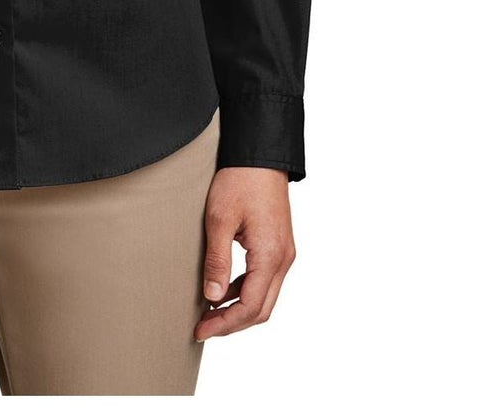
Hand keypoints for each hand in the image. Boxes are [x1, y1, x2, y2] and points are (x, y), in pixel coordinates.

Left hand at [195, 166, 295, 340]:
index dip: (225, 324)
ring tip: (209, 314)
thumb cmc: (239, 181)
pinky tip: (223, 290)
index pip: (250, 307)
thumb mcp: (220, 219)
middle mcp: (283, 259)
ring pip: (265, 297)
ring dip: (239, 309)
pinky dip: (245, 291)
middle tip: (203, 329)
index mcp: (270, 256)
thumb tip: (213, 297)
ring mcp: (284, 253)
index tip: (200, 330)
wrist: (259, 155)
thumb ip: (218, 260)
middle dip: (232, 324)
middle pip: (261, 309)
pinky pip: (264, 280)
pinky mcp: (279, 246)